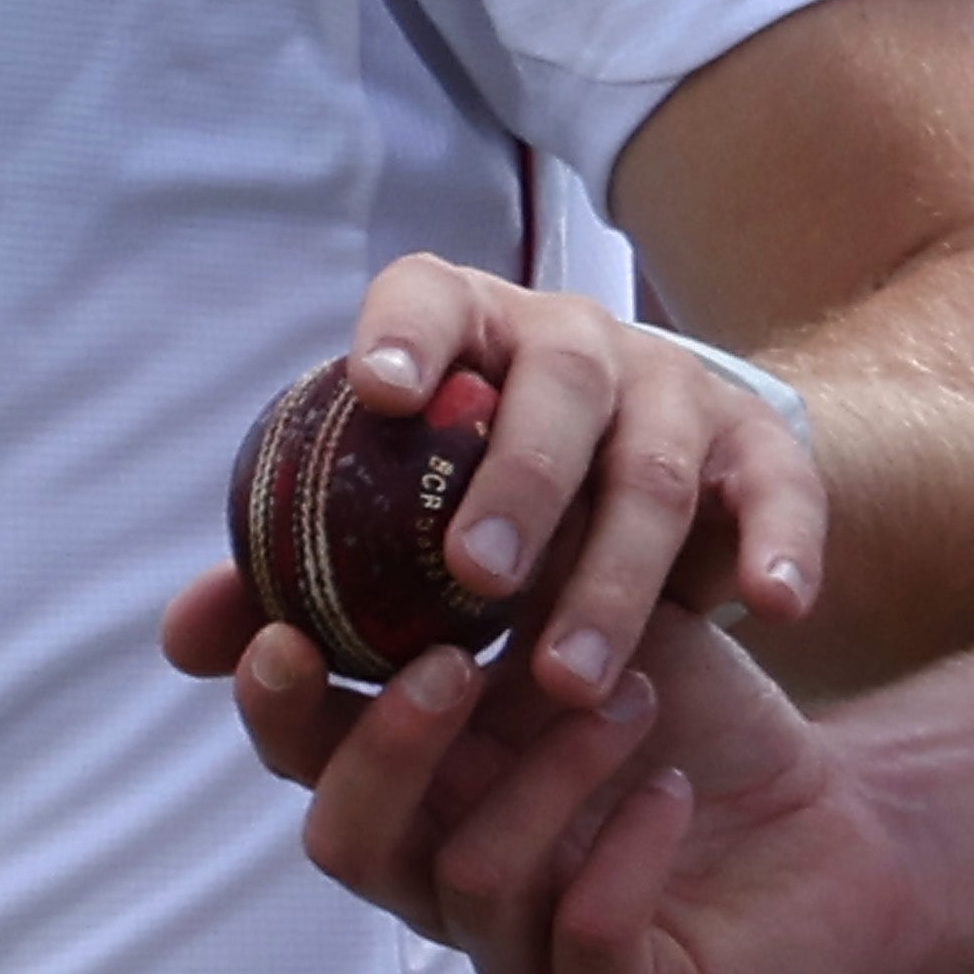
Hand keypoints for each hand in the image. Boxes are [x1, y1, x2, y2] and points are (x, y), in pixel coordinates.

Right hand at [191, 578, 914, 973]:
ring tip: (634, 698)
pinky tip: (672, 792)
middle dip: (388, 749)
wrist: (825, 812)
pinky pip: (584, 950)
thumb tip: (405, 439)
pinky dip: (623, 861)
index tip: (283, 633)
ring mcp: (522, 948)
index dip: (276, 707)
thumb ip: (491, 561)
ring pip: (474, 882)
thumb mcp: (589, 605)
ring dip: (550, 776)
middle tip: (454, 666)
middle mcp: (443, 872)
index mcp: (418, 776)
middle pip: (349, 842)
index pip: (303, 756)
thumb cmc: (683, 706)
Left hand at [340, 260, 829, 713]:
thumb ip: (295, 576)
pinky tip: (774, 609)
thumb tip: (191, 636)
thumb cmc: (486, 499)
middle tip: (474, 579)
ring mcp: (673, 390)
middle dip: (518, 483)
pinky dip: (782, 543)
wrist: (662, 481)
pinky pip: (780, 489)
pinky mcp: (757, 447)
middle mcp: (574, 343)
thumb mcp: (400, 528)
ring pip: (651, 466)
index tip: (380, 392)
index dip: (408, 332)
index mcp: (470, 335)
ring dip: (614, 573)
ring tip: (569, 677)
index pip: (432, 295)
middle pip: (555, 388)